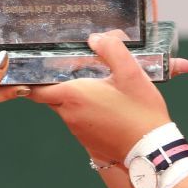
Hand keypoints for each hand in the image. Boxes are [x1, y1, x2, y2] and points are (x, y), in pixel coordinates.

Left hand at [28, 30, 187, 162]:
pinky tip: (109, 106)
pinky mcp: (89, 142)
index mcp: (74, 96)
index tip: (39, 69)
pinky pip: (80, 122)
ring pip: (67, 109)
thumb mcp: (131, 72)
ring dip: (77, 99)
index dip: (34, 79)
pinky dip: (87, 112)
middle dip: (60, 83)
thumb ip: (111, 49)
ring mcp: (78, 131)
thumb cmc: (141, 112)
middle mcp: (70, 115)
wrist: (152, 149)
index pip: (36, 90)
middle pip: (52, 96)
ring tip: (100, 88)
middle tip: (79, 72)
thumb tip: (96, 38)